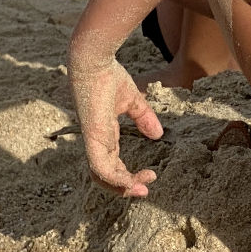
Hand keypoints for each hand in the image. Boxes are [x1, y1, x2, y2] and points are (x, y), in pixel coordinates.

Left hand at [70, 55, 163, 196]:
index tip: (150, 175)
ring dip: (123, 187)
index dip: (128, 175)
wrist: (94, 61)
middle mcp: (96, 141)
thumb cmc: (108, 76)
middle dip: (125, 187)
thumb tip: (158, 135)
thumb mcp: (132, 101)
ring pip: (102, 177)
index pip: (111, 164)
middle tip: (145, 190)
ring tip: (143, 189)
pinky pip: (101, 168)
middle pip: (105, 176)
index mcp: (103, 134)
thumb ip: (144, 118)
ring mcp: (92, 141)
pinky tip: (133, 181)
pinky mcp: (92, 138)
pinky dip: (116, 180)